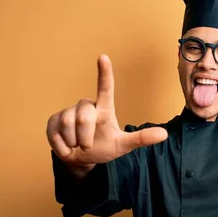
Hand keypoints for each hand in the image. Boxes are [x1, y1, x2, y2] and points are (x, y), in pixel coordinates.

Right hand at [46, 54, 167, 174]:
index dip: (104, 73)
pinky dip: (63, 147)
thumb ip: (141, 138)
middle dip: (86, 138)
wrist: (80, 160)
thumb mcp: (123, 145)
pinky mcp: (52, 121)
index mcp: (103, 108)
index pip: (105, 88)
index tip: (103, 57)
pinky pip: (56, 134)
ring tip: (77, 145)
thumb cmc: (104, 147)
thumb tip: (165, 135)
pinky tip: (67, 147)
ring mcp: (67, 112)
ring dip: (74, 143)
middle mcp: (86, 105)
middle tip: (88, 145)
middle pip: (84, 118)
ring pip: (68, 125)